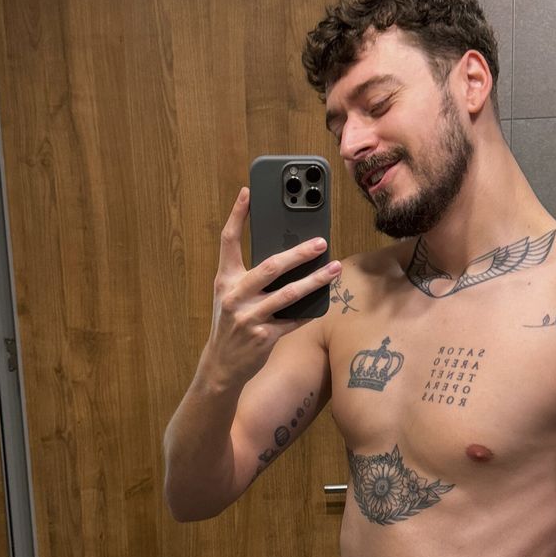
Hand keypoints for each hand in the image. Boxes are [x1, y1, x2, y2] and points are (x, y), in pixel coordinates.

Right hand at [206, 187, 339, 386]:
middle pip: (270, 266)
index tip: (248, 192)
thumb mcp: (231, 295)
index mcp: (225, 280)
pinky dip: (310, 310)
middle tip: (321, 242)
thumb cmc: (231, 322)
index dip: (237, 215)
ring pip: (288, 294)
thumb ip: (249, 275)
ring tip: (334, 269)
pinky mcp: (264, 336)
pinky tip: (324, 301)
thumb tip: (286, 253)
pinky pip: (293, 319)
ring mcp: (249, 317)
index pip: (228, 241)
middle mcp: (235, 295)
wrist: (221, 364)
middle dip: (298, 253)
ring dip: (315, 281)